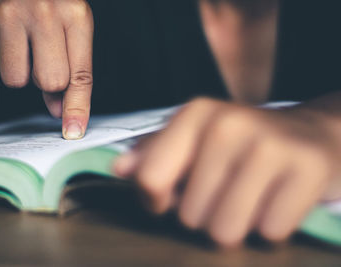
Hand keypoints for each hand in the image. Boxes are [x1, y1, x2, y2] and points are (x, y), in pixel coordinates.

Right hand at [0, 0, 93, 138]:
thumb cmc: (52, 3)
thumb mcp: (73, 28)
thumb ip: (72, 70)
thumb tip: (61, 113)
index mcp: (76, 15)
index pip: (80, 75)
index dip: (77, 107)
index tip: (72, 131)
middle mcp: (43, 12)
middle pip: (50, 82)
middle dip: (47, 81)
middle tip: (44, 58)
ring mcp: (8, 12)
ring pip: (16, 80)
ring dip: (20, 72)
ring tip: (23, 45)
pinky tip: (4, 38)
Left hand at [114, 97, 340, 246]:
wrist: (311, 133)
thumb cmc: (241, 142)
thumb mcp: (194, 139)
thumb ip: (154, 153)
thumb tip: (119, 169)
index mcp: (196, 114)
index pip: (150, 179)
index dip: (156, 199)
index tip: (171, 195)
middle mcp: (230, 124)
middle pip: (189, 216)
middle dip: (205, 213)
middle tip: (226, 189)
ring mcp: (271, 145)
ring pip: (225, 231)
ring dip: (235, 223)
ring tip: (249, 196)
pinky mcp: (308, 169)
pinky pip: (270, 232)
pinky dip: (271, 224)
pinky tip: (276, 198)